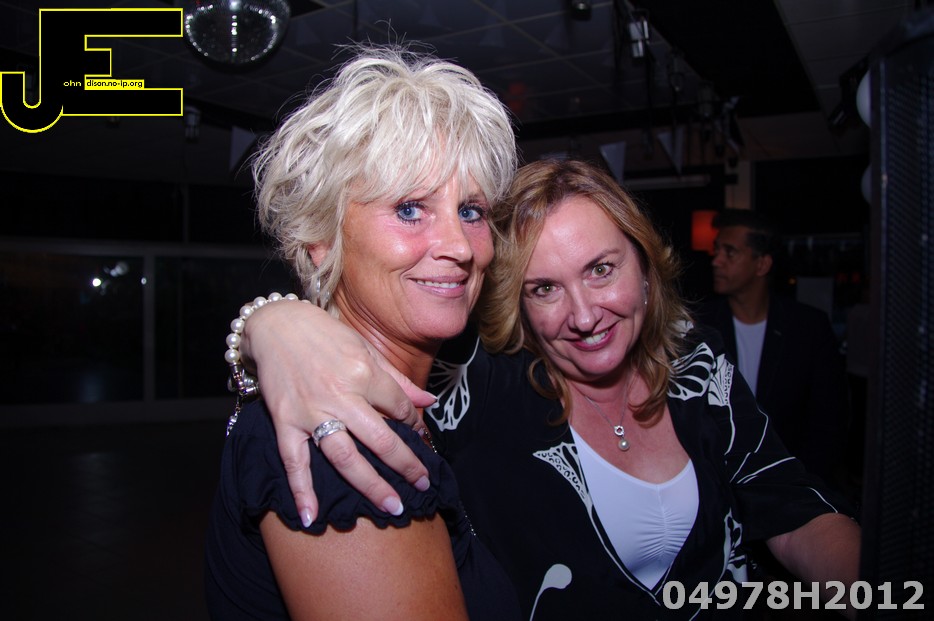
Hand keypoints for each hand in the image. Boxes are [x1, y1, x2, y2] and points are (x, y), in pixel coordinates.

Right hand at [242, 300, 434, 525]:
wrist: (276, 324)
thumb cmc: (325, 335)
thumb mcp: (365, 348)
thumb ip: (396, 379)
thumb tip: (428, 401)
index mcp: (363, 373)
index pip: (398, 409)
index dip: (414, 425)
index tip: (421, 438)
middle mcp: (340, 395)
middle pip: (381, 440)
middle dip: (406, 466)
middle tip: (422, 485)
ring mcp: (311, 412)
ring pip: (345, 458)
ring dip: (371, 485)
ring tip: (392, 507)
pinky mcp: (285, 422)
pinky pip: (294, 462)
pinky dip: (302, 491)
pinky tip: (312, 516)